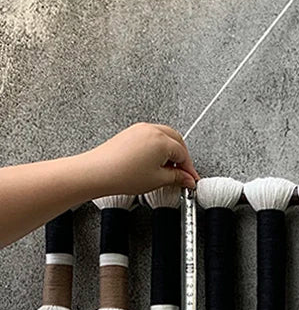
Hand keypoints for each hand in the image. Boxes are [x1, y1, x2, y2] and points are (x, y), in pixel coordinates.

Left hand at [79, 123, 200, 195]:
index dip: (189, 169)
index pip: (184, 154)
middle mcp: (151, 130)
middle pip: (177, 141)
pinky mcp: (131, 133)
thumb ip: (177, 178)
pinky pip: (151, 137)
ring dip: (171, 151)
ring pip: (164, 137)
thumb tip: (187, 179)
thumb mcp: (158, 180)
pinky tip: (155, 163)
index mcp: (161, 140)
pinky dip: (158, 148)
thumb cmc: (122, 174)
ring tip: (168, 170)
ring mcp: (139, 130)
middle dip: (182, 157)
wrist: (98, 172)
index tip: (190, 179)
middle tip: (183, 173)